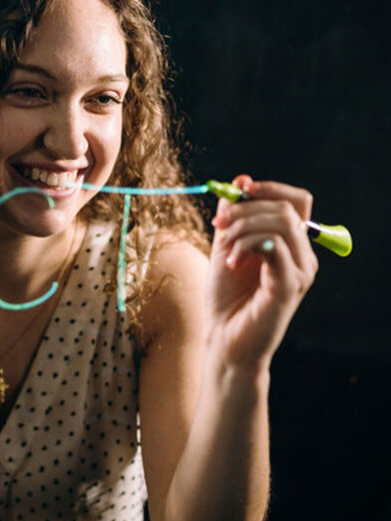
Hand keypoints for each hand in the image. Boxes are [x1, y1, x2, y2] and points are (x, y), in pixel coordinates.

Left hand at [206, 174, 318, 368]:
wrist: (222, 339)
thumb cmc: (226, 297)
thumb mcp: (225, 247)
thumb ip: (233, 218)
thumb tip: (239, 181)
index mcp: (290, 245)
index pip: (296, 201)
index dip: (269, 188)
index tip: (239, 187)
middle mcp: (303, 256)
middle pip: (286, 208)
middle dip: (245, 209)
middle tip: (217, 225)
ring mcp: (300, 272)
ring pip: (282, 223)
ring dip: (244, 227)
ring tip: (224, 247)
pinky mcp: (290, 287)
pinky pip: (275, 248)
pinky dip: (247, 246)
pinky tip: (230, 262)